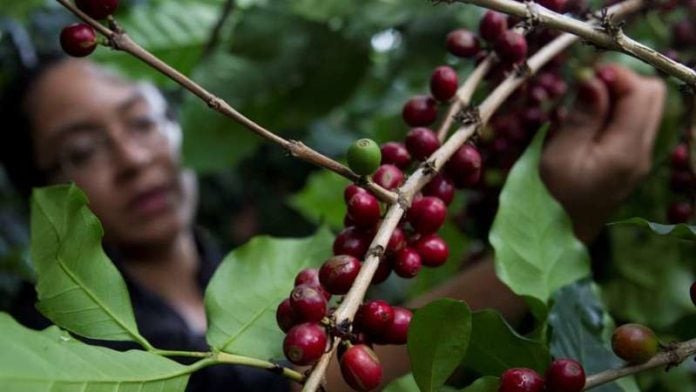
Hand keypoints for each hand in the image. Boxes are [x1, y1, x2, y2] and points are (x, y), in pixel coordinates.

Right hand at [540, 64, 665, 242]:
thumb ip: (581, 116)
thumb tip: (594, 77)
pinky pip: (633, 121)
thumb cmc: (551, 198)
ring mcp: (640, 156)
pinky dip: (615, 111)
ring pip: (645, 105)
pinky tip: (589, 122)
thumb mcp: (558, 156)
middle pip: (653, 94)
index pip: (641, 93)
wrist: (559, 236)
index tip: (584, 76)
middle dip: (621, 81)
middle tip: (585, 90)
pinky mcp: (631, 159)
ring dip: (617, 95)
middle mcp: (642, 151)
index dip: (616, 75)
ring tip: (584, 107)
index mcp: (626, 151)